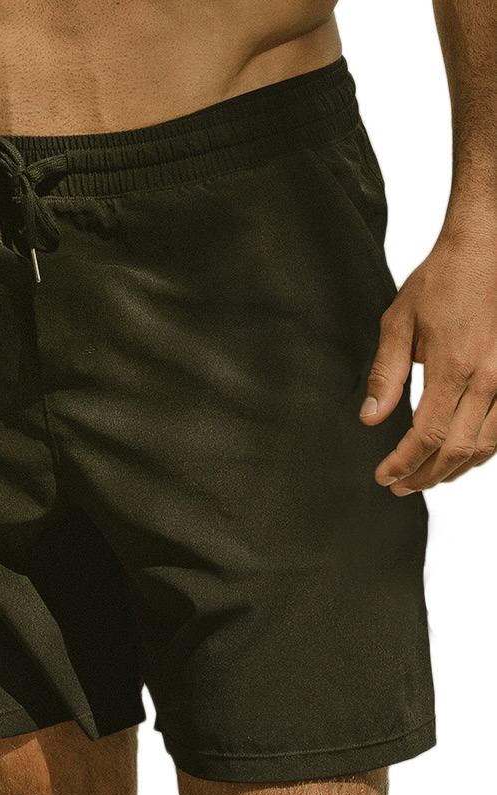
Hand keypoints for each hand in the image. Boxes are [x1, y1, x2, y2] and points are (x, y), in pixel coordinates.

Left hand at [359, 224, 496, 494]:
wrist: (488, 248)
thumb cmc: (442, 281)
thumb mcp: (398, 323)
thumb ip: (385, 375)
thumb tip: (370, 420)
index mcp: (453, 366)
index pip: (426, 435)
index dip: (404, 463)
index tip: (384, 476)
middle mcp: (489, 378)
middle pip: (457, 449)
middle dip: (425, 475)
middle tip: (400, 486)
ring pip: (486, 446)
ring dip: (455, 469)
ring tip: (426, 476)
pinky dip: (481, 451)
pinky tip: (460, 455)